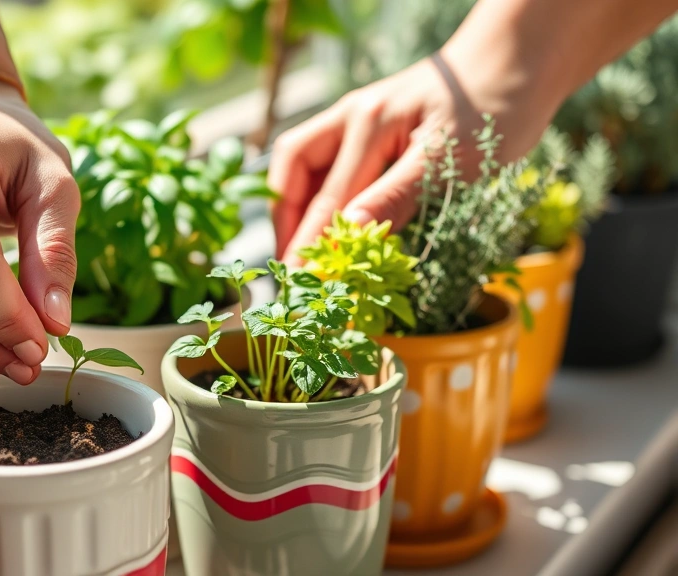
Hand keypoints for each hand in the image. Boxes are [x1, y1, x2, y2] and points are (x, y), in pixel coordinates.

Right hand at [269, 49, 555, 262]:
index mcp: (369, 122)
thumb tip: (350, 232)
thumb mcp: (451, 160)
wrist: (519, 63)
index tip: (299, 280)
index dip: (309, 241)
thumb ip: (396, 195)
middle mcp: (353, 116)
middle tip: (291, 263)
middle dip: (286, 217)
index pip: (327, 197)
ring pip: (306, 162)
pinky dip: (321, 192)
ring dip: (297, 204)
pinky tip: (330, 218)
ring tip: (302, 245)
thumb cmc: (494, 109)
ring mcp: (359, 118)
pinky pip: (331, 161)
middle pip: (294, 168)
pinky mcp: (372, 126)